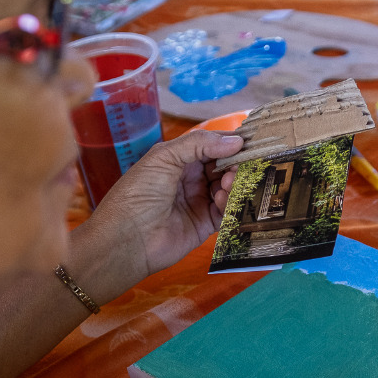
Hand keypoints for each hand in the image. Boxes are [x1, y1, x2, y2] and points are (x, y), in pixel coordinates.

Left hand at [77, 130, 241, 295]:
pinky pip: (226, 211)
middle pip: (223, 166)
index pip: (211, 145)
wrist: (128, 238)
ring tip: (228, 182)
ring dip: (233, 182)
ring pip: (228, 187)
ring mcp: (198, 201)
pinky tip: (221, 198)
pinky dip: (229, 202)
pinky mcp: (205, 224)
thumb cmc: (139, 193)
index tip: (250, 139)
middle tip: (245, 162)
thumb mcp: (164, 157)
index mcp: (178, 159)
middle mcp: (190, 178)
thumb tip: (235, 140)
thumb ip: (199, 144)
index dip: (229, 142)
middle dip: (235, 162)